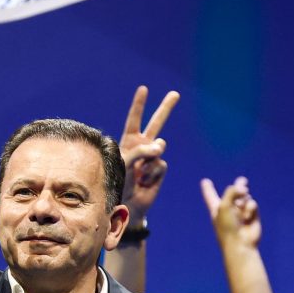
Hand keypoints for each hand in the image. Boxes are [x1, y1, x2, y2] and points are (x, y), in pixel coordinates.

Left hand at [119, 86, 178, 220]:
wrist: (127, 203)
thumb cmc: (119, 181)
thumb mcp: (124, 163)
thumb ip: (140, 151)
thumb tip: (161, 147)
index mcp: (130, 141)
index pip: (135, 119)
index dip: (139, 105)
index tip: (144, 89)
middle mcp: (142, 146)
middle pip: (157, 123)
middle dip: (166, 108)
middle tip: (175, 94)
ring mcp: (153, 157)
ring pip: (160, 146)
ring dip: (149, 157)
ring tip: (140, 171)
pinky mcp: (160, 169)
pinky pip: (160, 164)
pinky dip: (151, 173)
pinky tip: (144, 181)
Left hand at [200, 176, 259, 248]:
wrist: (240, 243)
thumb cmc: (228, 227)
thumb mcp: (224, 205)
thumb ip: (232, 191)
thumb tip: (245, 189)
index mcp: (217, 209)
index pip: (210, 196)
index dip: (207, 189)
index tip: (205, 181)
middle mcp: (229, 209)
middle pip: (233, 193)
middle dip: (238, 186)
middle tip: (243, 181)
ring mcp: (241, 212)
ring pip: (245, 196)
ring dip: (243, 199)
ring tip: (241, 209)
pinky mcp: (252, 215)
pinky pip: (252, 203)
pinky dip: (250, 208)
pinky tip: (248, 217)